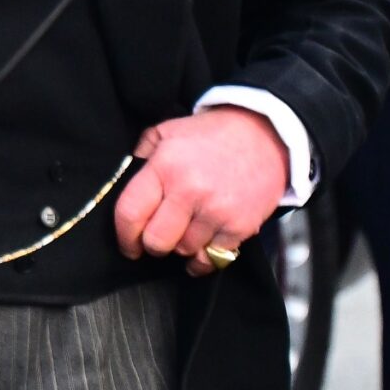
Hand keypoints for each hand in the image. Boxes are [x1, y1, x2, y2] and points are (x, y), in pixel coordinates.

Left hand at [113, 108, 288, 278]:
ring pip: (184, 251)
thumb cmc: (215, 134)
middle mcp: (190, 190)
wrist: (268, 133)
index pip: (129, 214)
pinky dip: (206, 256)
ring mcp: (216, 210)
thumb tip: (121, 180)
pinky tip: (206, 241)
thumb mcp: (169, 131)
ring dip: (183, 245)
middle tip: (161, 235)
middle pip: (156, 242)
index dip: (125, 236)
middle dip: (154, 244)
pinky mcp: (240, 225)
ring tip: (190, 227)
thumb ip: (142, 154)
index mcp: (165, 166)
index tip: (128, 243)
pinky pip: (212, 258)